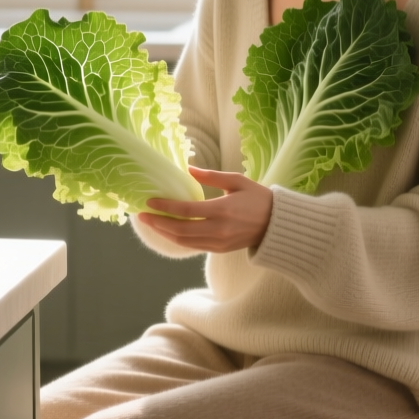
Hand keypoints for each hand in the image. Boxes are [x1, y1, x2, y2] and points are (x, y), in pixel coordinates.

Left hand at [138, 167, 273, 252]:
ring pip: (184, 241)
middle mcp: (218, 229)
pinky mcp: (219, 249)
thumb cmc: (258, 198)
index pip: (186, 210)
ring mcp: (218, 242)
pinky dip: (177, 239)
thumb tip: (187, 169)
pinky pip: (193, 246)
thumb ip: (211, 176)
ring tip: (151, 223)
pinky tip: (167, 231)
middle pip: (180, 229)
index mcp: (222, 210)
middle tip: (142, 215)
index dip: (165, 206)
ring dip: (164, 233)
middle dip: (158, 223)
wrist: (277, 224)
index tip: (150, 201)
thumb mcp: (237, 181)